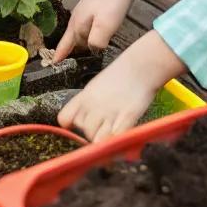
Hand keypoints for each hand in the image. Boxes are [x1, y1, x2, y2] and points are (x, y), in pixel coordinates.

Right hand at [52, 0, 137, 62]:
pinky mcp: (93, 8)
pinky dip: (90, 35)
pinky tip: (99, 36)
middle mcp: (77, 19)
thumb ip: (96, 42)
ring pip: (80, 34)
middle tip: (78, 66)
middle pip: (73, 41)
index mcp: (77, 25)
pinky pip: (87, 26)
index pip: (65, 45)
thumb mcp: (105, 26)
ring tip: (89, 55)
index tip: (53, 65)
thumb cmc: (113, 2)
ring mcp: (84, 12)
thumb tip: (93, 51)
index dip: (59, 56)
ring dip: (83, 44)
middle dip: (74, 52)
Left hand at [59, 31, 184, 141]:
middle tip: (104, 127)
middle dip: (93, 134)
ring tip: (114, 131)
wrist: (141, 66)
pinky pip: (115, 138)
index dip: (71, 125)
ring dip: (105, 139)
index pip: (64, 119)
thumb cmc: (121, 75)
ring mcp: (110, 113)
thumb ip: (86, 102)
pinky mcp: (127, 118)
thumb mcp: (96, 86)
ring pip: (96, 139)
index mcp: (84, 97)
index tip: (79, 125)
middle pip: (84, 132)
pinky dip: (118, 139)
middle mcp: (94, 106)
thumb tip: (80, 118)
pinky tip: (122, 132)